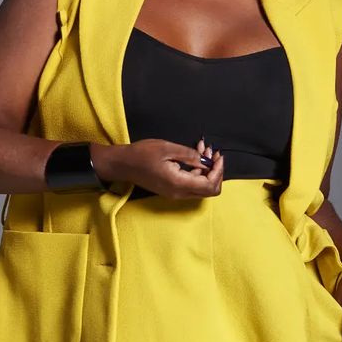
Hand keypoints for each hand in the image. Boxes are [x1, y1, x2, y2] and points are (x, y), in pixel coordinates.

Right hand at [91, 137, 222, 197]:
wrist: (122, 164)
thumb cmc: (141, 155)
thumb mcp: (168, 148)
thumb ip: (190, 156)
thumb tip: (207, 161)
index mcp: (179, 184)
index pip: (209, 186)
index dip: (218, 172)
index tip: (218, 156)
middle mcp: (179, 193)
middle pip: (208, 190)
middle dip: (215, 171)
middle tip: (213, 153)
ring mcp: (175, 193)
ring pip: (200, 186)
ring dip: (206, 169)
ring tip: (203, 149)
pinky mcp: (171, 190)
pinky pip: (190, 184)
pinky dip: (196, 171)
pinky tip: (195, 155)